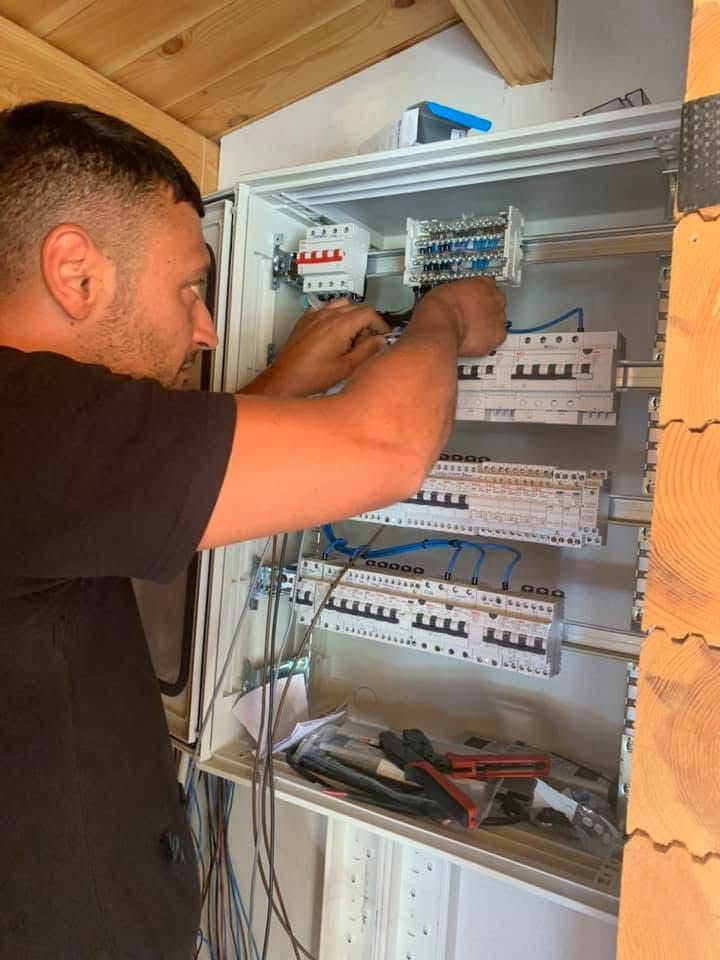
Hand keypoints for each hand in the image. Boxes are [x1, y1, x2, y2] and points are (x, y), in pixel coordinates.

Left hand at [242, 298, 389, 396]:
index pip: (368, 313)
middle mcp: (327, 316)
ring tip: (352, 335)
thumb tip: (380, 341)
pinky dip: (334, 315)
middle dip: (367, 322)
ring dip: (351, 316)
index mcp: (340, 325)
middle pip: (356, 307)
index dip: (380, 324)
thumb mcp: (347, 367)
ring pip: (341, 304)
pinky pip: (324, 308)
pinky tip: (334, 332)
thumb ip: (368, 351)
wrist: (286, 379)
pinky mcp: (305, 321)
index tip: (382, 335)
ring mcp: (314, 316)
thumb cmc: (310, 376)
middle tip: (368, 340)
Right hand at [417, 278, 506, 356]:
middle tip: (470, 319)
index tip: (473, 302)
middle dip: (485, 312)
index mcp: (484, 282)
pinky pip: (496, 340)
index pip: (488, 286)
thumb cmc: (439, 309)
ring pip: (497, 323)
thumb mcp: (447, 289)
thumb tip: (457, 298)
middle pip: (496, 304)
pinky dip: (486, 342)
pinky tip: (472, 341)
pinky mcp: (498, 336)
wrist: (441, 327)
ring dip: (486, 328)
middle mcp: (496, 298)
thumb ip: (460, 293)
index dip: (479, 296)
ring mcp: (499, 317)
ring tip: (469, 332)